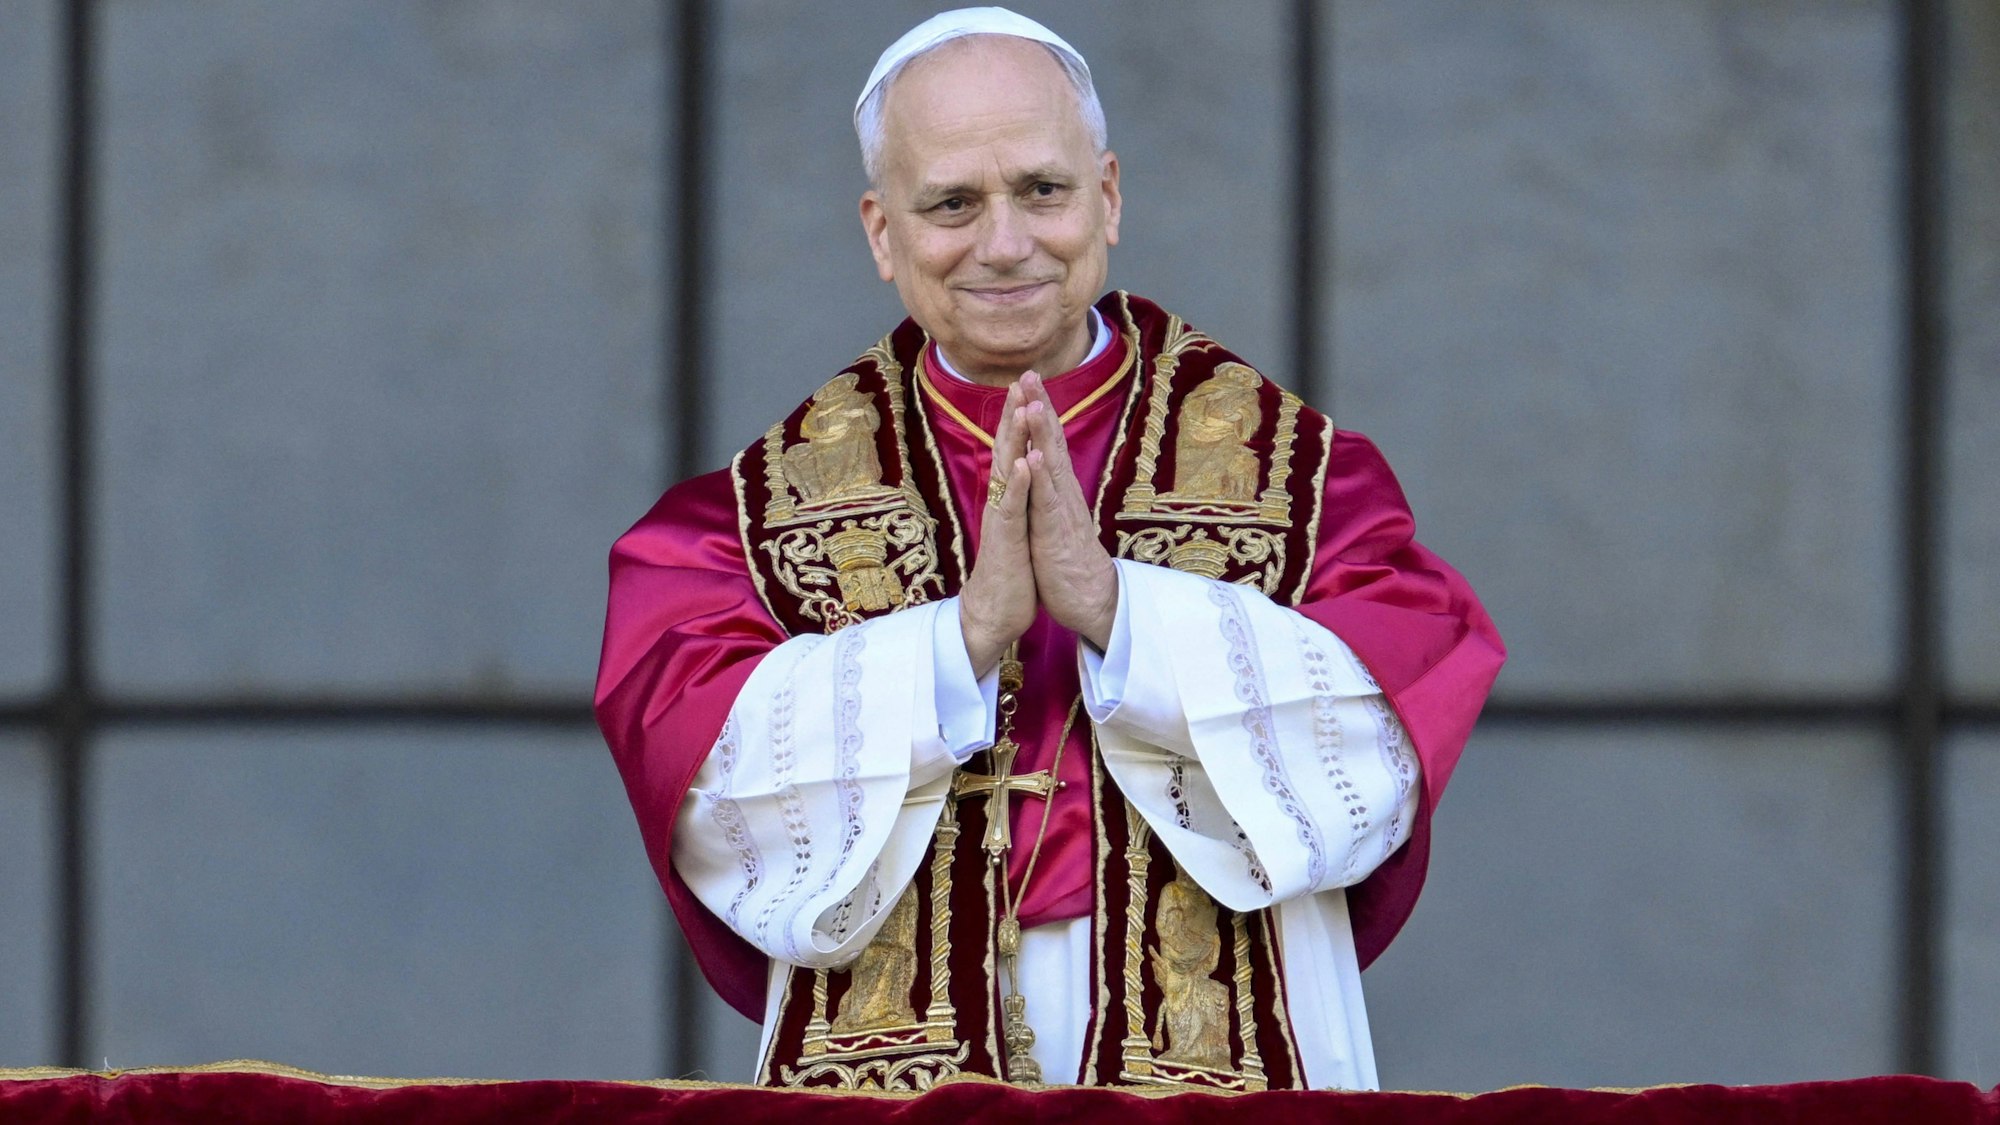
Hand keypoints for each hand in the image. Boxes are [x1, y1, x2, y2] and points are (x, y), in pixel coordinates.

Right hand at [959, 381, 1036, 677]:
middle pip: (1004, 450)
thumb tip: (1017, 477)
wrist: (993, 614)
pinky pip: (1011, 507)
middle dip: (1013, 414)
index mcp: (1006, 498)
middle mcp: (1000, 502)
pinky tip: (1023, 462)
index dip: (1017, 418)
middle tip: (1019, 378)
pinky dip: (1018, 484)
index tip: (1026, 386)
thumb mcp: (1015, 528)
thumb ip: (1014, 501)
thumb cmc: (1008, 571)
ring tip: (1021, 408)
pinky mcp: (1005, 541)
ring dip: (1014, 439)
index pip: (1011, 451)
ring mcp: (1001, 519)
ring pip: (1006, 472)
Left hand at [1017, 372, 1118, 648]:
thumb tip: (1042, 468)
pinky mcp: (1056, 532)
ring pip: (1051, 464)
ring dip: (1042, 433)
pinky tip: (1034, 455)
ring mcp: (1061, 510)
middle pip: (1052, 442)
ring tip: (1033, 403)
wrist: (1089, 598)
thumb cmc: (1068, 559)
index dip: (1038, 411)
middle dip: (1040, 406)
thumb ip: (1048, 492)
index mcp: (1058, 489)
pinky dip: (1040, 477)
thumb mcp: (1053, 517)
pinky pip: (1047, 501)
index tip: (1027, 381)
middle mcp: (1063, 492)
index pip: (1048, 442)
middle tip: (1031, 373)